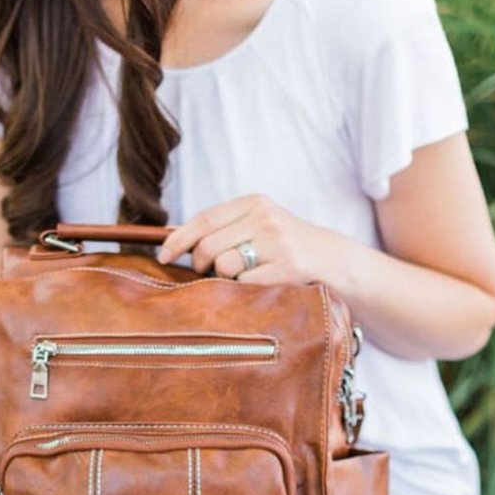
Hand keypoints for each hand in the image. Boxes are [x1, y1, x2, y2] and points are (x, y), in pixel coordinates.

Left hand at [156, 194, 350, 286]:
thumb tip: (173, 237)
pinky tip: (258, 285)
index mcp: (254, 204)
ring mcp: (276, 244)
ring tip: (243, 276)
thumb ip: (221, 228)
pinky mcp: (284, 269)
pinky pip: (243, 285)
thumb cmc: (285, 246)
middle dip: (200, 265)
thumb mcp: (257, 225)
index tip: (163, 255)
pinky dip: (243, 290)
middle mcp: (264, 219)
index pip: (203, 220)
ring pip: (224, 266)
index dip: (178, 240)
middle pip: (207, 246)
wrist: (332, 260)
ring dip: (225, 278)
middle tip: (208, 272)